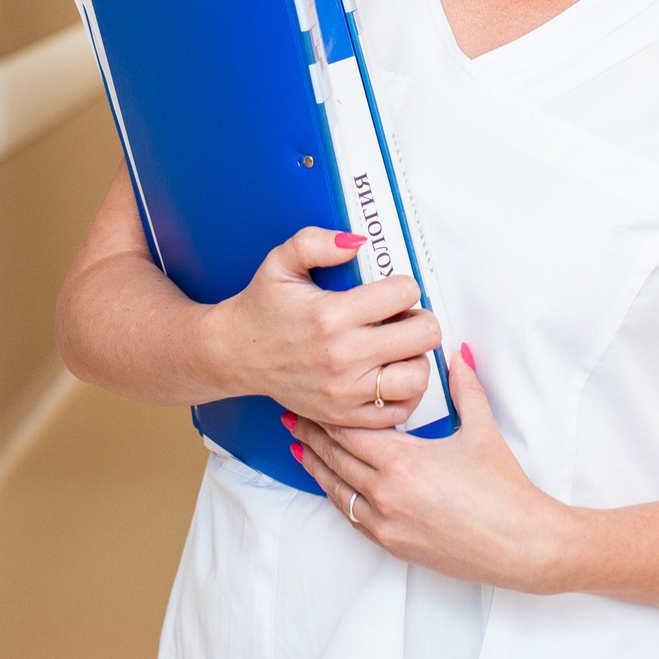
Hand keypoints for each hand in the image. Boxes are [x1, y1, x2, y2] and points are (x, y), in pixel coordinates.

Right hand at [206, 227, 440, 428]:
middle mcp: (342, 356)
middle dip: (419, 318)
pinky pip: (399, 412)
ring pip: (417, 377)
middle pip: (422, 335)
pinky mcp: (344, 415)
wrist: (236, 354)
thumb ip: (315, 242)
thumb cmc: (264, 307)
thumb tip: (357, 242)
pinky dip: (405, 393)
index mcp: (331, 315)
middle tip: (403, 317)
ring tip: (400, 347)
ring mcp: (345, 391)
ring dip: (416, 358)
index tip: (391, 290)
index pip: (404, 293)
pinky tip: (391, 374)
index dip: (404, 285)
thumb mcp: (280, 262)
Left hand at [285, 344, 571, 591]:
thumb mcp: (483, 431)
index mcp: (404, 461)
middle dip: (312, 435)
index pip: (349, 431)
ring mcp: (386, 523)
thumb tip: (458, 354)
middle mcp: (386, 493)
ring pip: (337, 489)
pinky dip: (337, 495)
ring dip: (316, 466)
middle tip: (292, 415)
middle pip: (335, 458)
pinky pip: (352, 516)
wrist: (521, 544)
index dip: (325, 413)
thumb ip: (466, 387)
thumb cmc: (505, 490)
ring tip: (298, 447)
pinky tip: (330, 484)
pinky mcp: (393, 544)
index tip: (310, 397)